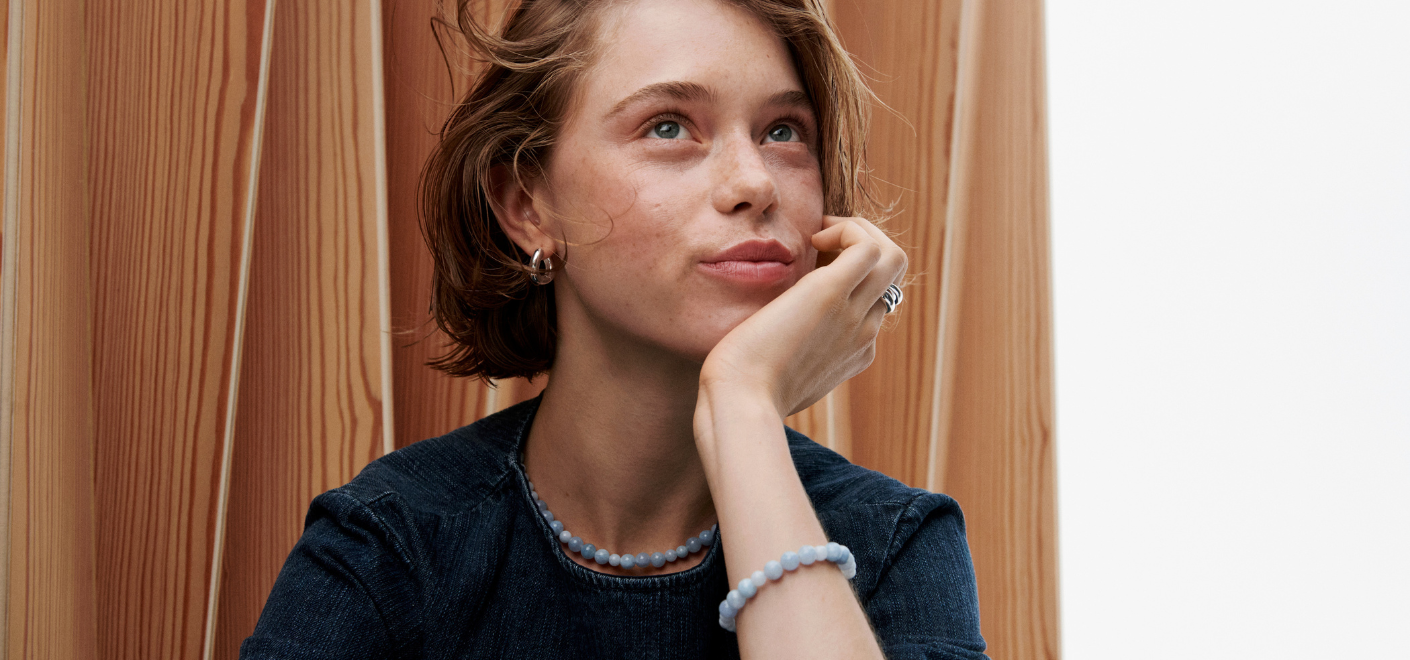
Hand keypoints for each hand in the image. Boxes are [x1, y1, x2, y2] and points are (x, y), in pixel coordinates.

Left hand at [697, 215, 907, 419]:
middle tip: (820, 241)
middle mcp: (863, 333)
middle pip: (892, 275)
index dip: (848, 275)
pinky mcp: (831, 294)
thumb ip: (788, 361)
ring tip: (819, 236)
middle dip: (863, 245)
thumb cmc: (745, 393)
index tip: (810, 269)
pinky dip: (847, 229)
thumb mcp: (777, 379)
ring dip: (859, 232)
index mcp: (854, 353)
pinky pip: (869, 246)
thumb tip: (772, 349)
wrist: (741, 402)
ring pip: (893, 257)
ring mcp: (853, 314)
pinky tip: (811, 241)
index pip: (873, 302)